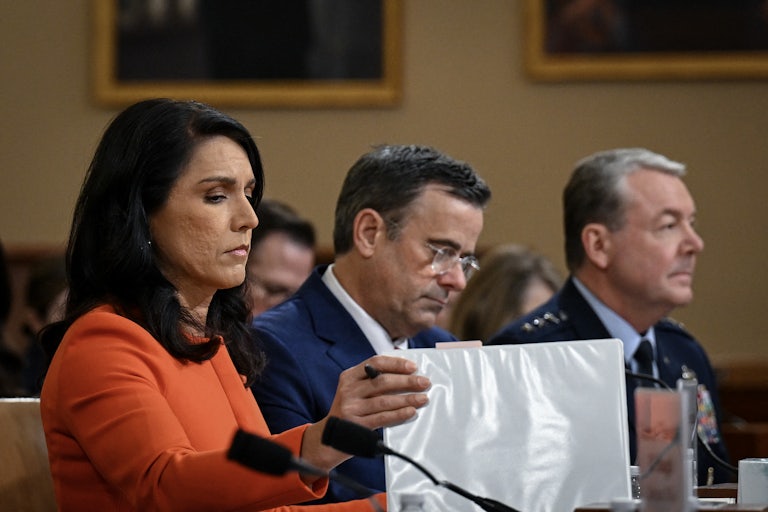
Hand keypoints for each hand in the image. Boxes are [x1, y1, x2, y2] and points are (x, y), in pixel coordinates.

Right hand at [301, 355, 430, 470]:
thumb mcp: (354, 390)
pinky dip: (399, 414)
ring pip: (384, 400)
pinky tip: (411, 412)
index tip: (413, 367)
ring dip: (407, 399)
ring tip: (422, 398)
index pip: (375, 362)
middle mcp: (349, 390)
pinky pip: (382, 418)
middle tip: (424, 382)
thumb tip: (405, 374)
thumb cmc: (349, 410)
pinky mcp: (357, 425)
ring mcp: (352, 408)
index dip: (396, 364)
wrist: (329, 438)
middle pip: (382, 381)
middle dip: (407, 381)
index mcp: (349, 376)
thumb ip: (373, 380)